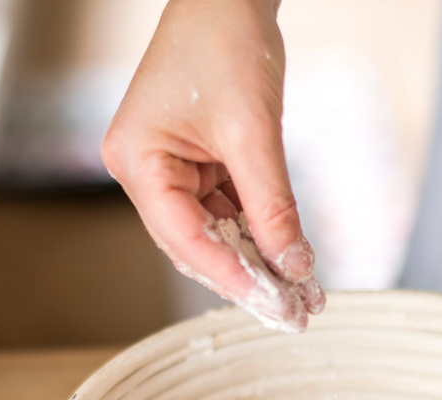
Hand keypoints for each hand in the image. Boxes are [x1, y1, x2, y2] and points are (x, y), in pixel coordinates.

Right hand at [102, 0, 323, 331]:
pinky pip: (227, 212)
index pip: (185, 238)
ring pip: (215, 235)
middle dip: (249, 278)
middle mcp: (143, 171)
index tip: (276, 305)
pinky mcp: (195, 165)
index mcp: (137, 161)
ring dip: (259, 262)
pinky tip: (292, 260)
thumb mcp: (254, 131)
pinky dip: (259, 235)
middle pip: (196, 245)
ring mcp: (168, 170)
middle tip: (296, 314)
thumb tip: (294, 266)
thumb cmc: (226, 42)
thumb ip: (272, 205)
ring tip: (304, 295)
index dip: (233, 276)